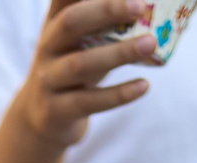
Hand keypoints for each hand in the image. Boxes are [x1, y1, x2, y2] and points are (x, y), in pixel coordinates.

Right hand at [14, 0, 157, 148]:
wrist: (42, 117)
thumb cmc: (74, 68)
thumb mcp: (82, 41)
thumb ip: (106, 23)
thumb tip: (154, 10)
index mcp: (55, 22)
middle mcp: (48, 46)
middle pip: (71, 22)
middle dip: (106, 10)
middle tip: (140, 6)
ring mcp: (48, 79)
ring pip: (80, 64)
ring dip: (118, 53)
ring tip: (151, 44)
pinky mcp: (55, 110)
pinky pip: (88, 101)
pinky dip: (118, 94)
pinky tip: (144, 85)